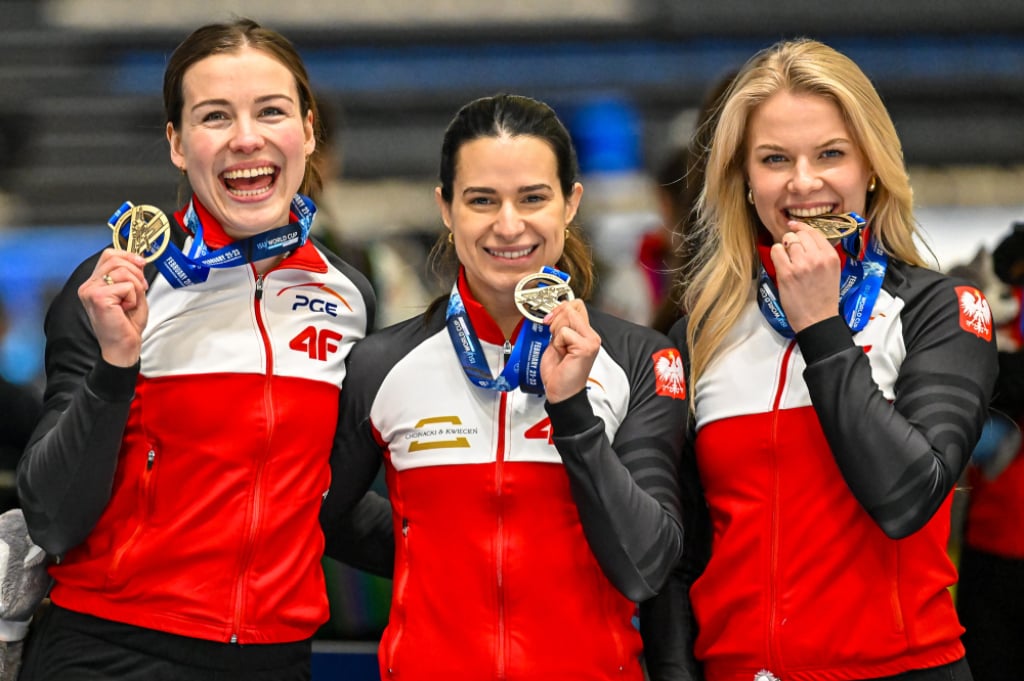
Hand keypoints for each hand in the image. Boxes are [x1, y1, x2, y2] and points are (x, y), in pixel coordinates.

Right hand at [77, 249, 148, 366]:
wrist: (123, 346)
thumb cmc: (126, 324)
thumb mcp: (132, 293)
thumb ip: (131, 276)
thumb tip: (138, 259)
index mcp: (94, 283)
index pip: (109, 255)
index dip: (128, 256)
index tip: (141, 264)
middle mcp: (88, 285)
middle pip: (115, 259)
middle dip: (136, 273)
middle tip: (140, 289)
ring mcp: (90, 291)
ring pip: (123, 271)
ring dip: (136, 287)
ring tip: (130, 303)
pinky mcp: (98, 297)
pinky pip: (126, 285)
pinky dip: (133, 297)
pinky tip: (125, 309)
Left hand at [539, 300, 600, 402]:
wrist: (561, 393)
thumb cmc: (558, 373)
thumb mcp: (557, 344)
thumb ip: (560, 328)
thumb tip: (556, 312)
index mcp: (585, 333)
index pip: (576, 305)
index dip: (559, 309)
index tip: (549, 320)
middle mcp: (591, 335)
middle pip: (572, 307)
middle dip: (557, 318)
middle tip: (554, 337)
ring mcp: (590, 341)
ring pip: (568, 316)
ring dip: (556, 331)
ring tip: (560, 347)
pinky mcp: (585, 347)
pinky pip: (564, 332)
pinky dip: (557, 342)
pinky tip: (562, 353)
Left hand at [769, 221, 841, 332]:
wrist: (817, 320)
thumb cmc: (824, 298)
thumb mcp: (832, 272)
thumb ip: (822, 255)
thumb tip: (805, 240)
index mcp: (831, 257)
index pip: (814, 232)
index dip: (802, 228)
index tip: (794, 225)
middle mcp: (818, 258)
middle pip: (800, 235)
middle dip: (793, 240)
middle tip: (791, 252)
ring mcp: (802, 265)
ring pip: (788, 241)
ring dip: (784, 248)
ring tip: (787, 260)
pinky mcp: (787, 273)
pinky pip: (777, 251)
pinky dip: (776, 254)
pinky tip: (780, 263)